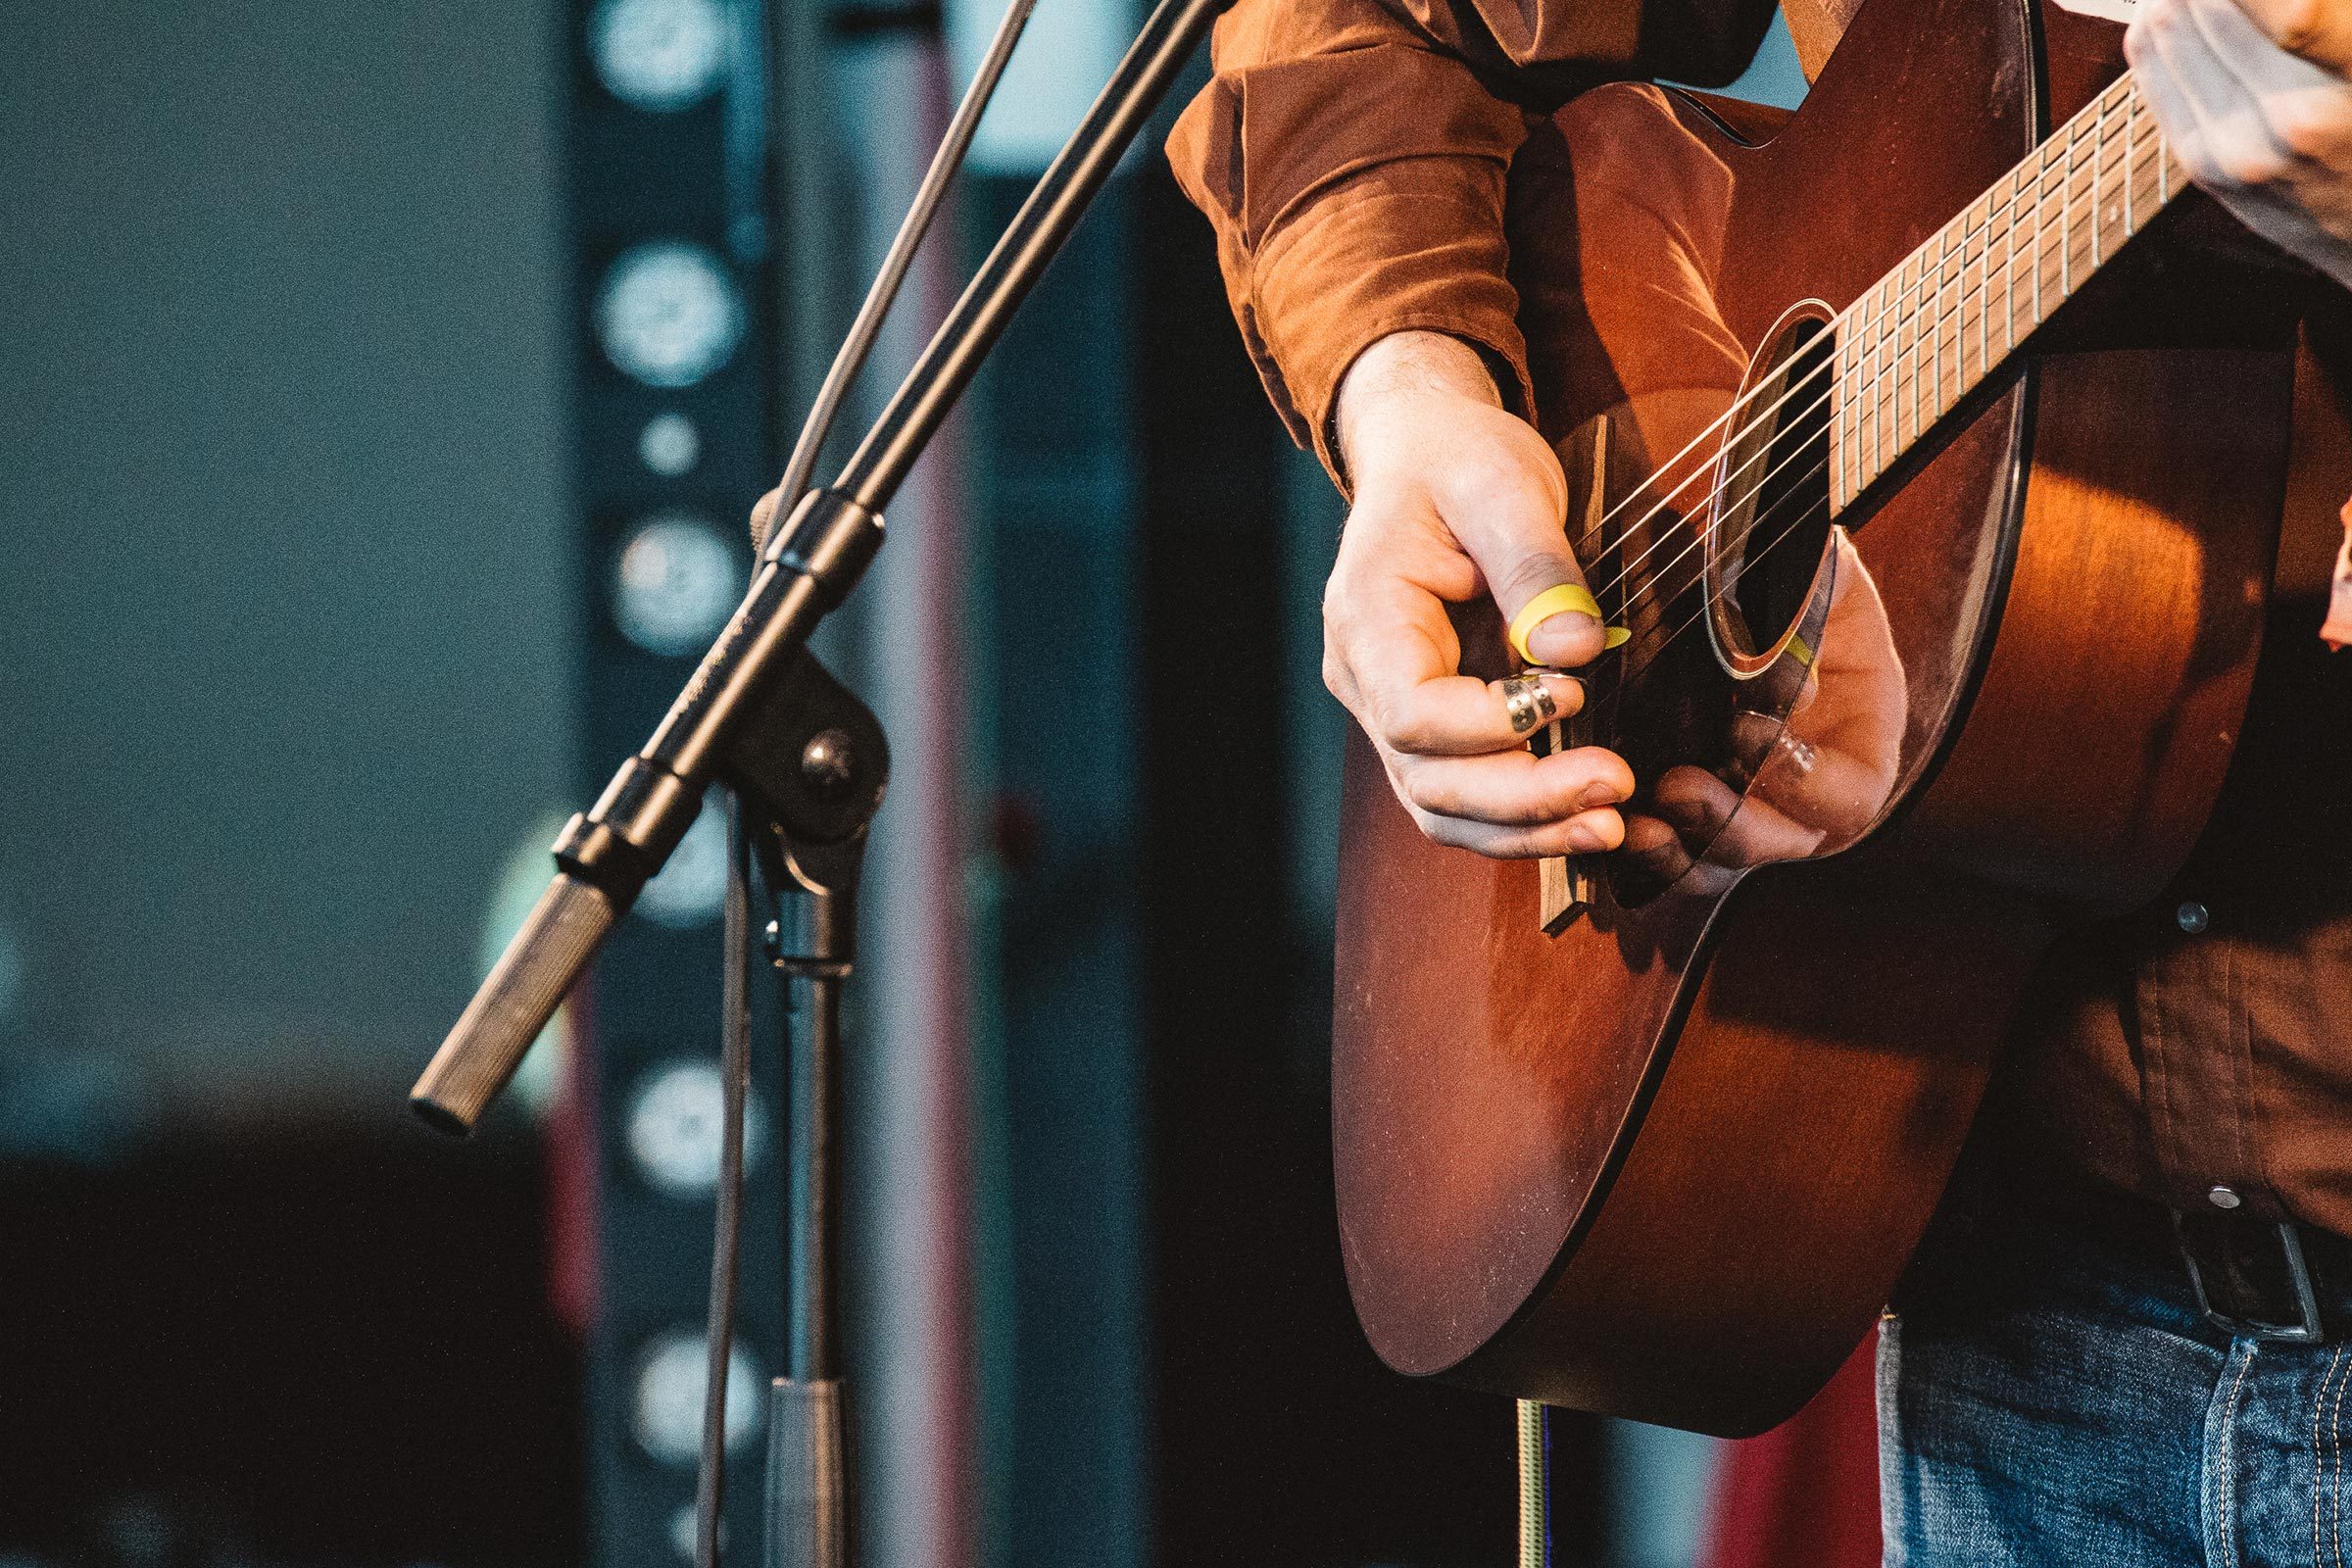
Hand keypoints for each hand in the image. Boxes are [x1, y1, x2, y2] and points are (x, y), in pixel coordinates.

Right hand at [1324, 331, 1634, 857]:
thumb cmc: (1458, 461)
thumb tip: (1576, 650)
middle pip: (1427, 777)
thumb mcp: (1503, 487)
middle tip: (1613, 789)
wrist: (1428, 454)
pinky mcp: (1429, 726)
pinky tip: (1583, 819)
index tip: (1571, 693)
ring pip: (1439, 807)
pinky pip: (1461, 798)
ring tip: (1609, 825)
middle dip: (1522, 797)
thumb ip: (1536, 568)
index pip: (1412, 710)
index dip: (1490, 724)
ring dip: (1524, 828)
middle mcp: (1364, 677)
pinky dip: (1519, 820)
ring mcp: (1389, 710)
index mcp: (1368, 616)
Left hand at [2129, 0, 2351, 287]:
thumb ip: (2328, 17)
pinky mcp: (2201, 167)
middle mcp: (2290, 121)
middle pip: (2206, 4)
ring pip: (2166, 29)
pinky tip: (2176, 5)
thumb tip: (2284, 2)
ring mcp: (2236, 151)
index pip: (2287, 10)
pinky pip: (2152, 70)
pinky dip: (2158, 22)